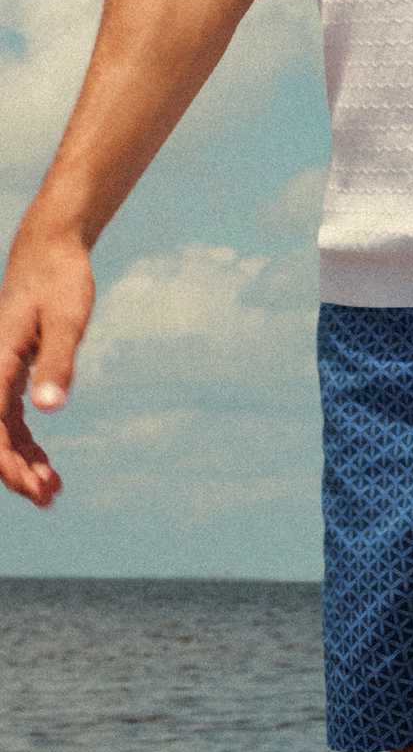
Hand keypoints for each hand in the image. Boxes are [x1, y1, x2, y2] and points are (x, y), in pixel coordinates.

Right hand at [0, 225, 94, 509]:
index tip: (33, 488)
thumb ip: (58, 362)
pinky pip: (7, 420)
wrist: (50, 254)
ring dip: (21, 463)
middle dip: (14, 472)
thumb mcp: (67, 320)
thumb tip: (50, 408)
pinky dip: (25, 445)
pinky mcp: (6, 374)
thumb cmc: (60, 283)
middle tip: (50, 498)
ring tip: (52, 492)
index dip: (6, 463)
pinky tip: (46, 465)